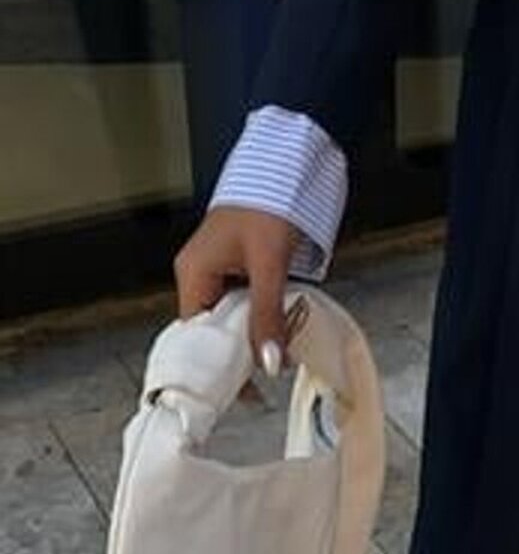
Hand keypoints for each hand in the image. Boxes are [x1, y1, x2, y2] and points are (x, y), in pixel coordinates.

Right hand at [172, 206, 308, 385]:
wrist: (289, 162)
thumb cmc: (270, 202)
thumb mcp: (269, 264)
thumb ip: (268, 314)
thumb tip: (270, 363)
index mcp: (194, 274)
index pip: (195, 335)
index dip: (215, 365)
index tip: (239, 391)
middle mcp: (201, 274)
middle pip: (215, 329)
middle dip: (241, 352)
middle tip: (267, 375)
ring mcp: (222, 269)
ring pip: (235, 316)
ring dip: (257, 332)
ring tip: (280, 352)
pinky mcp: (243, 265)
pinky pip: (249, 300)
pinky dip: (266, 314)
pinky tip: (284, 325)